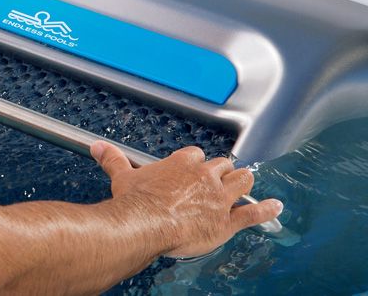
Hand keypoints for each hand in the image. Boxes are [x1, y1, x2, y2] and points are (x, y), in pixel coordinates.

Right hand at [91, 142, 282, 258]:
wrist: (146, 225)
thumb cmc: (136, 203)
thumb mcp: (122, 177)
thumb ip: (113, 160)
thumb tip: (98, 147)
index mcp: (182, 163)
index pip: (196, 154)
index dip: (195, 161)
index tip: (192, 166)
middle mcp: (204, 177)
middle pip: (222, 166)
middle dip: (222, 170)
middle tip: (220, 175)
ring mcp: (218, 198)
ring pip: (241, 182)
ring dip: (245, 182)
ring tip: (248, 181)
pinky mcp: (227, 221)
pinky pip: (252, 213)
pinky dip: (266, 209)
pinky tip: (276, 206)